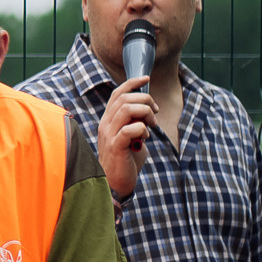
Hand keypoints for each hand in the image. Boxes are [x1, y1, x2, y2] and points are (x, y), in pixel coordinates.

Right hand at [98, 75, 155, 200]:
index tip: (146, 79)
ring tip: (151, 125)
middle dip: (145, 100)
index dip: (132, 83)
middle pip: (124, 98)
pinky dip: (142, 129)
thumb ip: (135, 123)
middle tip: (155, 112)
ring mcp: (109, 135)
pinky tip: (145, 138)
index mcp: (109, 120)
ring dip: (145, 113)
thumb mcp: (131, 137)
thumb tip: (148, 111)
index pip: (117, 93)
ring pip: (127, 109)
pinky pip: (130, 129)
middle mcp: (106, 124)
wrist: (115, 183)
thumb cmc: (125, 160)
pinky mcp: (116, 146)